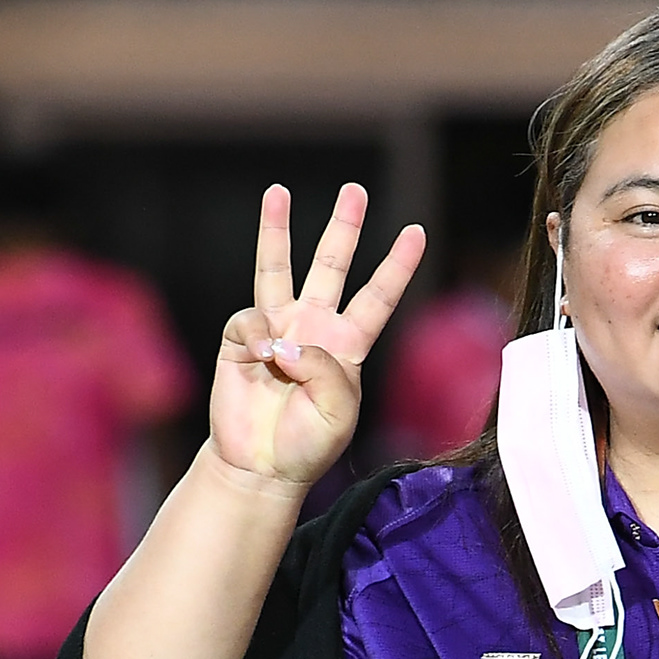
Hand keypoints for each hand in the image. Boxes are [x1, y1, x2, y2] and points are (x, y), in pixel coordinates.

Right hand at [208, 182, 424, 492]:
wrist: (260, 468)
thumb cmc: (307, 445)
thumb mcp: (337, 414)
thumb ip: (323, 371)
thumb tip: (284, 339)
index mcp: (348, 346)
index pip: (378, 297)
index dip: (397, 266)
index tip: (417, 232)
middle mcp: (313, 328)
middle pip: (331, 266)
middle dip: (343, 228)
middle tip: (354, 191)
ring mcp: (276, 330)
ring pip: (278, 269)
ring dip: (277, 230)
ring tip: (277, 192)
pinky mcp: (240, 341)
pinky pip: (249, 320)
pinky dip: (257, 334)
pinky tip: (262, 357)